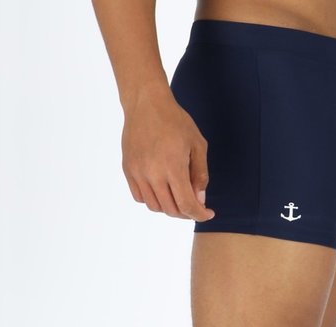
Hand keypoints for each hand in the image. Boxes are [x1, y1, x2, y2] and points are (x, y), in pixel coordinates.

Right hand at [121, 90, 214, 220]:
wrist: (146, 103)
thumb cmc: (175, 121)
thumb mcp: (198, 145)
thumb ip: (200, 174)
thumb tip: (199, 199)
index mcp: (172, 167)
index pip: (186, 204)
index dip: (199, 214)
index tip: (208, 213)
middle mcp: (152, 173)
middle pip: (170, 210)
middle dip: (186, 212)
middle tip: (194, 205)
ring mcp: (137, 173)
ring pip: (154, 206)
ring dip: (169, 207)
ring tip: (177, 196)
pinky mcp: (128, 170)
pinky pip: (140, 197)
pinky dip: (153, 200)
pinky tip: (161, 190)